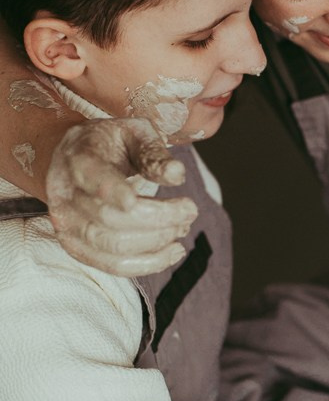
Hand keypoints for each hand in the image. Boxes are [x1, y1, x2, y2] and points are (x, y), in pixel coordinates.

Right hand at [46, 118, 197, 275]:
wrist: (75, 159)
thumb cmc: (111, 144)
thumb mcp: (133, 133)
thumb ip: (154, 152)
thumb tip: (177, 175)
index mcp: (79, 160)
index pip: (93, 178)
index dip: (113, 192)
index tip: (137, 200)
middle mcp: (65, 195)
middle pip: (110, 219)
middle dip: (159, 219)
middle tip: (190, 210)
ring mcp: (67, 226)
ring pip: (113, 247)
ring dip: (157, 242)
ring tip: (183, 228)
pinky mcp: (77, 248)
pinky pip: (114, 266)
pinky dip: (148, 264)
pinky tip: (172, 253)